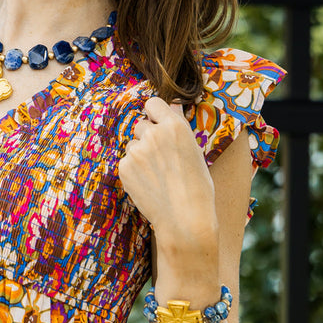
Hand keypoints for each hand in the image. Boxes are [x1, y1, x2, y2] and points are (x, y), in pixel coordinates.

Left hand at [118, 96, 218, 260]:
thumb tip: (171, 108)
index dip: (155, 114)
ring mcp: (136, 151)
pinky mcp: (124, 168)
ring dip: (140, 155)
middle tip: (161, 159)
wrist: (185, 219)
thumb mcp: (194, 151)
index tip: (158, 124)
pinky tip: (149, 185)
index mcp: (174, 126)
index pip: (153, 103)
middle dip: (148, 137)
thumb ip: (177, 129)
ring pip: (133, 145)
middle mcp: (153, 134)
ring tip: (157, 176)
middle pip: (141, 125)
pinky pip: (126, 163)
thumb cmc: (197, 187)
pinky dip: (134, 172)